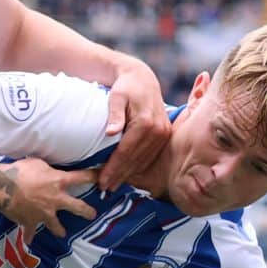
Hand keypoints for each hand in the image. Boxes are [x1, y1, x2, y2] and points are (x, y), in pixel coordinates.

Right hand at [2, 159, 97, 238]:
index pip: (81, 178)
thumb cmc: (20, 171)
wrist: (3, 188)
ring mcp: (44, 213)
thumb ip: (47, 168)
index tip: (101, 177)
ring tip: (62, 233)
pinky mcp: (30, 222)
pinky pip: (30, 232)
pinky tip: (28, 241)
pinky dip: (28, 236)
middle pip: (78, 207)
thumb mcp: (37, 163)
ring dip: (59, 230)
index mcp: (58, 182)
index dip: (93, 177)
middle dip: (87, 212)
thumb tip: (49, 169)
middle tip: (92, 214)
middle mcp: (56, 199)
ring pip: (56, 226)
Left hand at [100, 57, 168, 191]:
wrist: (142, 78)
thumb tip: (111, 132)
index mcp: (146, 122)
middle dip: (119, 175)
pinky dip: (137, 167)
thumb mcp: (116, 96)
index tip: (101, 181)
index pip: (126, 152)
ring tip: (112, 184)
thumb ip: (114, 114)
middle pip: (135, 160)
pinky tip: (126, 174)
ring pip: (143, 161)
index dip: (113, 168)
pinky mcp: (165, 135)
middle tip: (104, 188)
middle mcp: (159, 131)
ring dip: (128, 174)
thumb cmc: (125, 87)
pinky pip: (150, 156)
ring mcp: (164, 134)